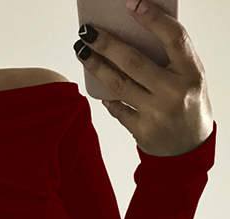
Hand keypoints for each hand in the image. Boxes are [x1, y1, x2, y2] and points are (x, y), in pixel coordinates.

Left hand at [75, 0, 213, 156]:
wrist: (188, 149)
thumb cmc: (188, 105)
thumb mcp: (189, 77)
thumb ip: (169, 58)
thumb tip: (133, 33)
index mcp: (192, 73)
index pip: (173, 38)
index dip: (152, 19)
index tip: (131, 3)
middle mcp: (174, 92)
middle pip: (134, 62)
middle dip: (106, 44)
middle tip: (87, 32)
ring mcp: (156, 113)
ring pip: (118, 85)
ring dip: (96, 67)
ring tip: (82, 52)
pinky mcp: (141, 131)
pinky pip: (117, 109)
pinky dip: (107, 97)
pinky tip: (99, 88)